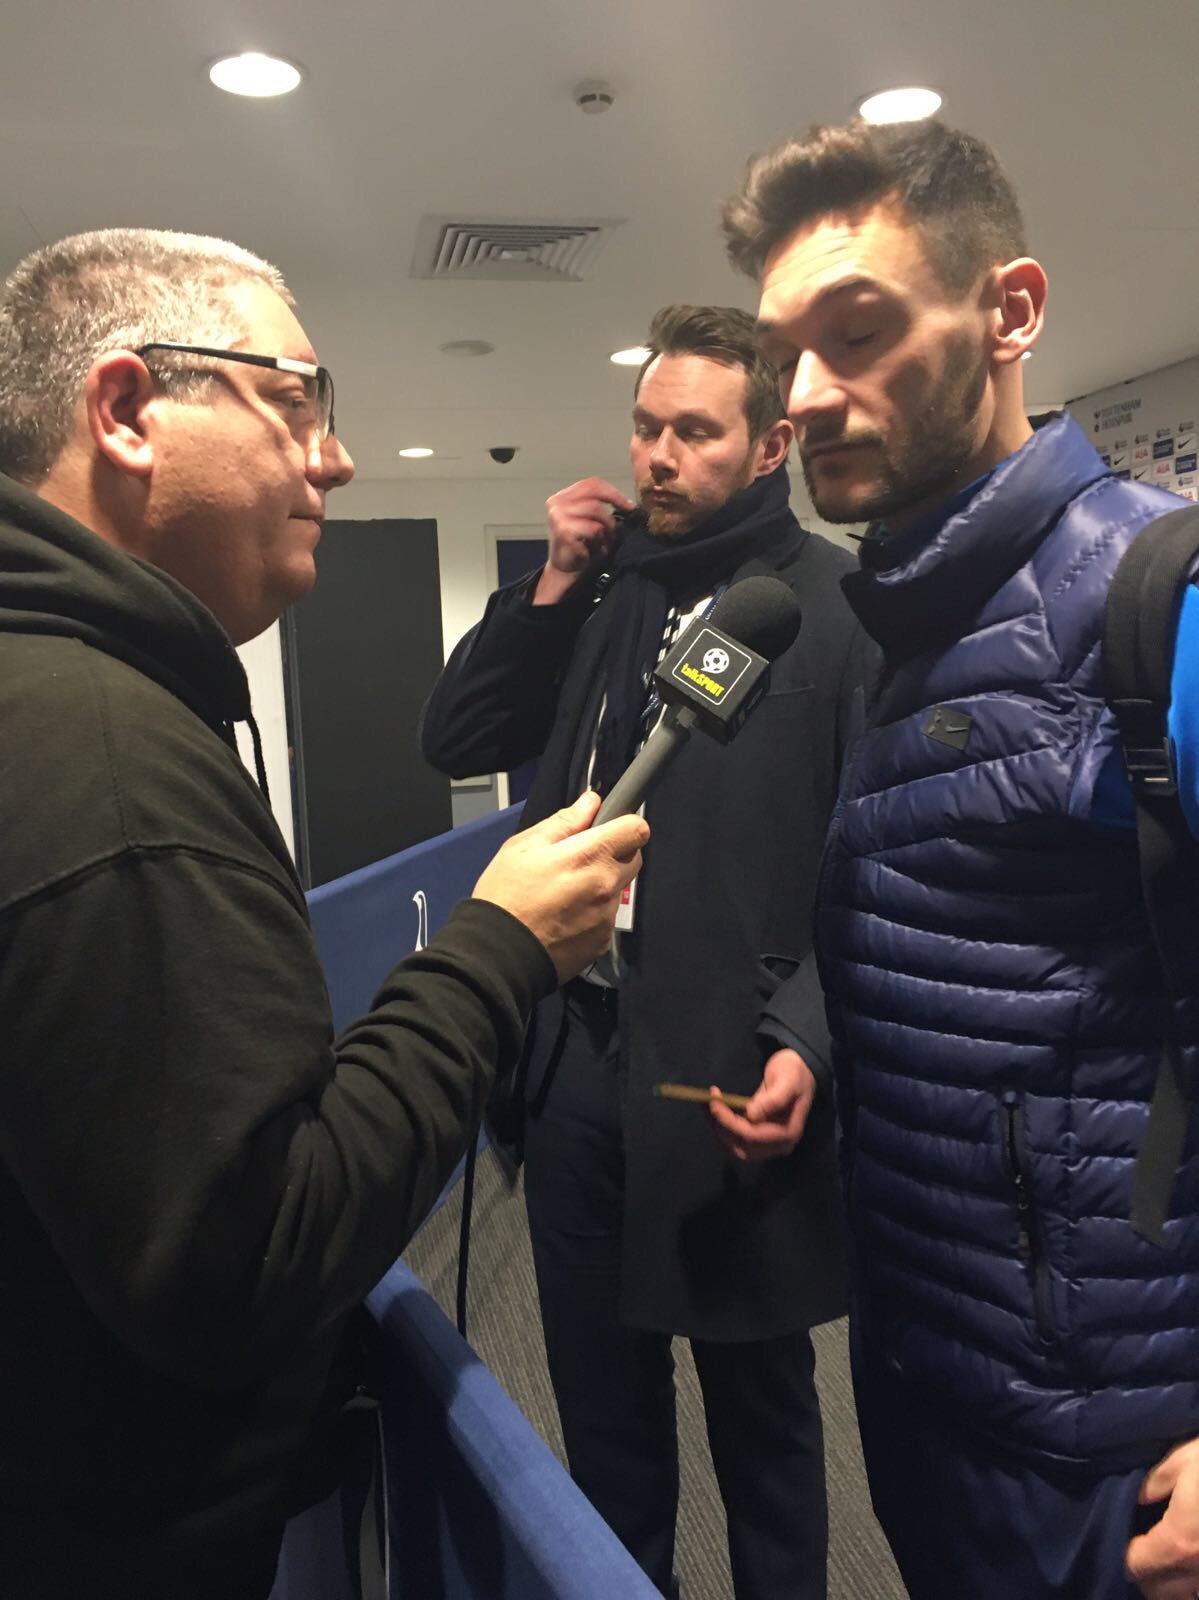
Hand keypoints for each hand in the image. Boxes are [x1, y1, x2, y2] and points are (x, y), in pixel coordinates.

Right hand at [473, 791, 648, 982]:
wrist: (499, 954)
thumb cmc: (506, 897)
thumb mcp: (523, 847)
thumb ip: (564, 822)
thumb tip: (590, 803)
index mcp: (589, 857)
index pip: (636, 830)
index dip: (625, 824)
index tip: (610, 827)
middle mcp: (606, 886)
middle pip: (633, 858)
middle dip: (615, 853)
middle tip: (581, 859)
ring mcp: (607, 916)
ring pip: (619, 888)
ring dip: (602, 884)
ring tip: (566, 893)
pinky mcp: (603, 941)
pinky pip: (607, 917)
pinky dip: (594, 912)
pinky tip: (566, 916)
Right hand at [533, 477, 634, 603]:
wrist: (564, 571)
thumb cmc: (580, 545)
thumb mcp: (588, 520)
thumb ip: (598, 505)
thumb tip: (627, 502)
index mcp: (562, 497)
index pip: (591, 483)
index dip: (613, 492)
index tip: (628, 505)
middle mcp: (557, 503)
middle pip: (595, 494)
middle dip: (613, 507)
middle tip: (622, 521)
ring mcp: (558, 516)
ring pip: (597, 511)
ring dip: (607, 528)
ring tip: (605, 541)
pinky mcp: (564, 530)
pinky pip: (594, 529)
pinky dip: (600, 540)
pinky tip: (597, 549)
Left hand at [709, 1049, 815, 1162]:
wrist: (799, 1071)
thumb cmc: (795, 1073)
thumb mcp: (788, 1080)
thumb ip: (774, 1099)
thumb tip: (752, 1115)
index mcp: (788, 1133)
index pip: (752, 1136)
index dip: (730, 1122)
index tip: (714, 1103)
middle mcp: (778, 1144)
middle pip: (742, 1149)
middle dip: (721, 1130)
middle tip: (708, 1106)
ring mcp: (768, 1142)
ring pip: (735, 1147)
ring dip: (718, 1130)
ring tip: (707, 1107)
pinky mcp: (758, 1136)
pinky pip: (736, 1138)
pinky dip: (722, 1127)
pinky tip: (714, 1110)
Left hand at [1127, 1438, 1198, 1597]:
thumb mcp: (1185, 1461)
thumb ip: (1153, 1483)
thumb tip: (1136, 1498)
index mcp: (1181, 1543)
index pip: (1137, 1565)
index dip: (1124, 1553)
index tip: (1123, 1535)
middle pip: (1159, 1592)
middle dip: (1146, 1573)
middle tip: (1142, 1546)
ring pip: (1187, 1596)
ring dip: (1172, 1582)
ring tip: (1168, 1555)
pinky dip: (1195, 1581)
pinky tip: (1193, 1557)